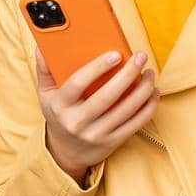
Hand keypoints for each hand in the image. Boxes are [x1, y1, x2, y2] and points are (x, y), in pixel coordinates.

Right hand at [34, 48, 158, 185]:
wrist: (65, 152)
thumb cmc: (58, 114)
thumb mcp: (46, 93)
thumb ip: (45, 69)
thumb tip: (42, 44)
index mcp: (61, 106)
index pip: (78, 83)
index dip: (97, 68)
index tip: (116, 54)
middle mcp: (78, 122)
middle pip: (107, 96)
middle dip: (128, 74)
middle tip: (140, 57)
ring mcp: (96, 134)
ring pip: (126, 110)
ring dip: (142, 89)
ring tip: (149, 73)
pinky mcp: (112, 142)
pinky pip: (135, 124)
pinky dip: (148, 107)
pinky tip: (153, 92)